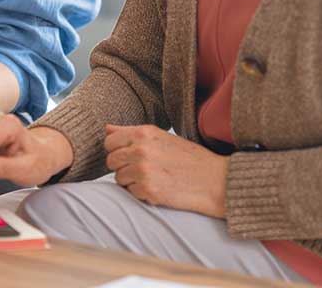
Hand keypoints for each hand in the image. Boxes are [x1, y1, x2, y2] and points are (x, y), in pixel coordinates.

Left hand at [104, 124, 227, 217]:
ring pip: (119, 178)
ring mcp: (143, 171)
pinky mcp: (148, 191)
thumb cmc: (190, 158)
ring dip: (131, 181)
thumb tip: (107, 128)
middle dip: (123, 166)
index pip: (110, 140)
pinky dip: (141, 192)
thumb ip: (132, 133)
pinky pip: (131, 192)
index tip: (127, 154)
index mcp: (144, 133)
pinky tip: (158, 187)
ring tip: (152, 178)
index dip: (116, 149)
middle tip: (142, 169)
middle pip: (112, 160)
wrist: (215, 180)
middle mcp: (140, 150)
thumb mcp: (161, 137)